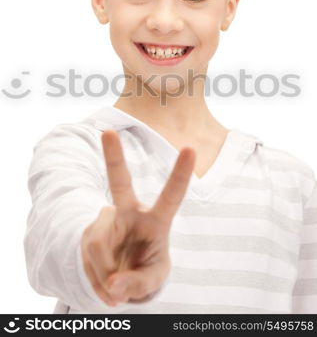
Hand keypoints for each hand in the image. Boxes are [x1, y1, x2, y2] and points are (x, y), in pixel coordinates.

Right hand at [81, 129, 195, 305]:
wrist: (120, 276)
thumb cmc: (146, 268)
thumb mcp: (152, 280)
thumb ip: (139, 284)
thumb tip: (115, 285)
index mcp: (156, 221)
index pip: (171, 196)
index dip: (180, 174)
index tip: (190, 148)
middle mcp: (130, 214)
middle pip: (120, 183)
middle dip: (113, 157)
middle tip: (107, 132)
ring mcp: (106, 222)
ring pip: (99, 247)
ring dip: (107, 277)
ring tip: (117, 286)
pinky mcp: (88, 234)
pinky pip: (88, 261)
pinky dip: (97, 282)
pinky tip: (106, 283)